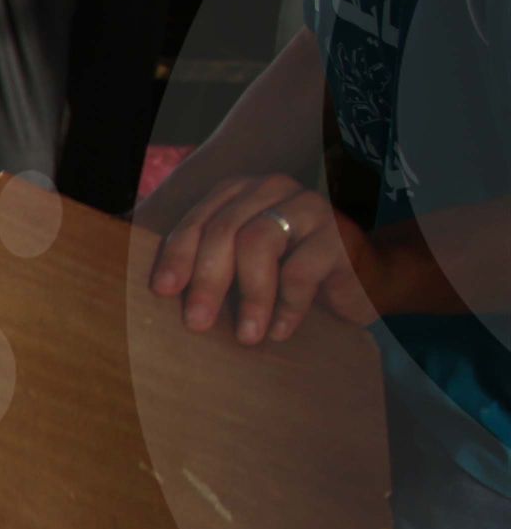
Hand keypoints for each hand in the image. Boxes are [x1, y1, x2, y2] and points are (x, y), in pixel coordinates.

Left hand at [149, 173, 379, 343]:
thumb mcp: (246, 266)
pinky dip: (286, 306)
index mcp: (242, 193)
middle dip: (207, 280)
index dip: (178, 255)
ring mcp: (309, 209)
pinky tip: (281, 332)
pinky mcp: (340, 237)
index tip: (162, 290)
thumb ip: (212, 265)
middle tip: (197, 323)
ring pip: (259, 243)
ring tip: (246, 336)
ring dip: (249, 296)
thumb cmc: (292, 275)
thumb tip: (161, 293)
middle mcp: (273, 191)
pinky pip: (301, 271)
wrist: (368, 278)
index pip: (200, 220)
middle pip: (225, 230)